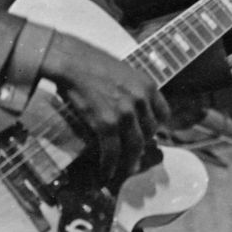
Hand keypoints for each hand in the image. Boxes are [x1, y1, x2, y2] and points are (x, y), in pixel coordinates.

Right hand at [39, 32, 169, 185]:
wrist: (69, 60)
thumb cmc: (89, 60)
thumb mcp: (122, 70)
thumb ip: (132, 88)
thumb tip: (128, 105)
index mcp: (147, 85)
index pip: (163, 114)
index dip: (154, 127)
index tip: (147, 133)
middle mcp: (141, 100)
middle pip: (149, 133)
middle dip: (141, 145)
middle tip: (132, 154)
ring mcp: (125, 113)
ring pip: (134, 146)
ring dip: (129, 162)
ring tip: (122, 170)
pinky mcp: (107, 123)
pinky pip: (113, 151)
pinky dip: (110, 165)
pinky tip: (106, 172)